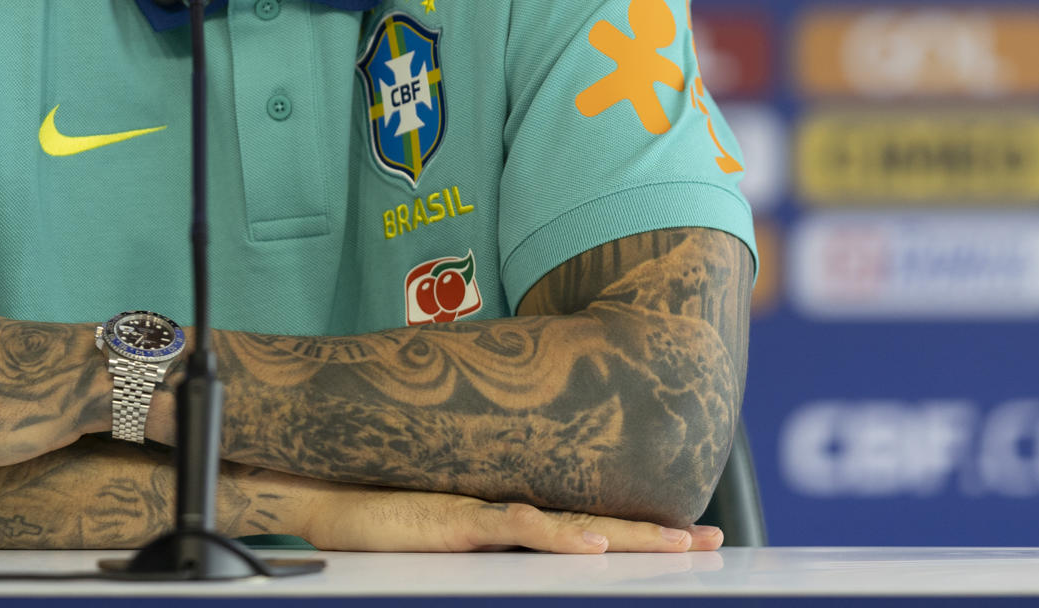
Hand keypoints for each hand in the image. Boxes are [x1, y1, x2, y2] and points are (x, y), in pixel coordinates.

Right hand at [296, 477, 723, 552]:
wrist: (324, 493)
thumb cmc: (379, 509)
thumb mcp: (447, 523)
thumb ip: (491, 522)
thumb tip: (530, 531)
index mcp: (511, 503)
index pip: (589, 514)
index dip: (641, 524)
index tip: (692, 531)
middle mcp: (509, 501)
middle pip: (598, 516)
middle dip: (658, 532)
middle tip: (714, 540)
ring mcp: (485, 508)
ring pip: (572, 522)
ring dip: (630, 535)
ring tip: (681, 545)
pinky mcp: (457, 521)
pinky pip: (517, 527)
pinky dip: (559, 536)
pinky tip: (596, 544)